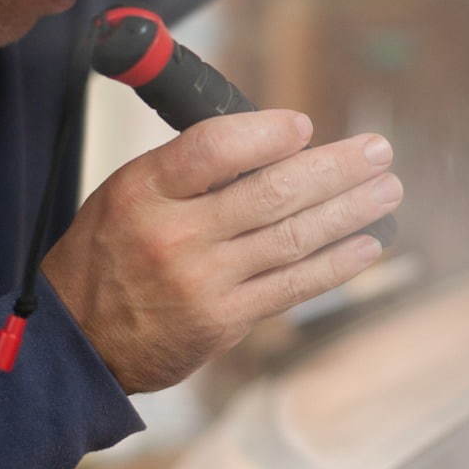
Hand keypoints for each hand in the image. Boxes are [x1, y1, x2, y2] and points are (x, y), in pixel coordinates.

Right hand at [40, 110, 401, 392]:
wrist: (79, 343)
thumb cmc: (113, 253)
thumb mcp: (129, 192)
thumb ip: (192, 169)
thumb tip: (277, 142)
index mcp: (145, 189)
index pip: (212, 148)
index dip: (265, 134)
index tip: (303, 125)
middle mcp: (174, 234)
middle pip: (270, 193)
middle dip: (335, 168)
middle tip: (378, 150)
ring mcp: (202, 281)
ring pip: (292, 238)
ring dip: (350, 211)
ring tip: (388, 191)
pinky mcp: (224, 321)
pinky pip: (292, 286)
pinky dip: (336, 263)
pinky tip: (368, 243)